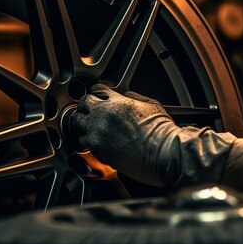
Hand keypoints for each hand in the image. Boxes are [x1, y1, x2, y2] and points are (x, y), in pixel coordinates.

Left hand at [72, 84, 236, 186]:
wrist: (164, 154)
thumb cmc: (162, 132)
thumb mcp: (151, 104)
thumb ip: (134, 97)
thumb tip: (125, 96)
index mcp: (116, 101)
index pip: (96, 89)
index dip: (99, 93)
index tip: (100, 97)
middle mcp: (102, 116)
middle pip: (83, 103)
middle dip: (88, 106)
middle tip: (95, 111)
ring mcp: (98, 134)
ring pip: (78, 123)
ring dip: (85, 123)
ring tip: (96, 127)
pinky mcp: (98, 151)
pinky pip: (84, 142)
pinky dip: (89, 140)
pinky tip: (99, 140)